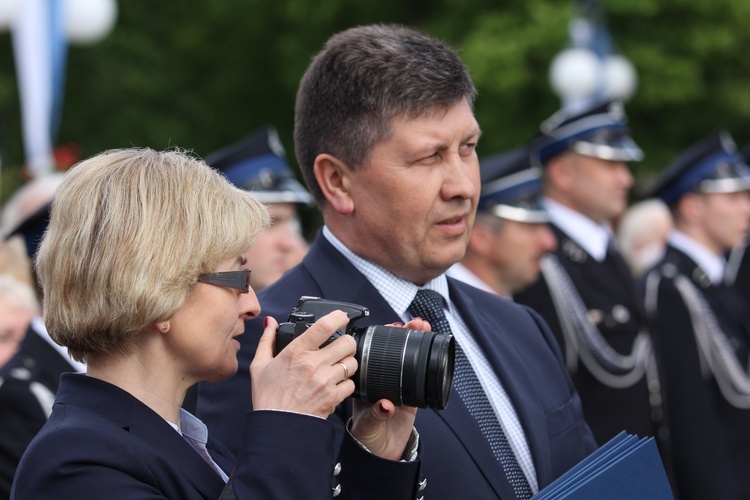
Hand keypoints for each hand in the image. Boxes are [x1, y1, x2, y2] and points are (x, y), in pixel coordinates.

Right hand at [251, 311, 357, 417]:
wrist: (276, 427)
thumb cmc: (268, 397)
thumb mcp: (260, 365)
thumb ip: (267, 340)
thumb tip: (270, 322)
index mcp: (297, 352)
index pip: (324, 326)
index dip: (338, 317)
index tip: (341, 316)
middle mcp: (314, 364)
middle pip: (347, 342)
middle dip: (347, 341)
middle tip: (341, 346)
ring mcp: (325, 381)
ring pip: (352, 362)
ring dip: (348, 362)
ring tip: (338, 366)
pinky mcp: (333, 397)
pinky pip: (351, 384)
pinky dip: (346, 383)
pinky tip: (335, 385)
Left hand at [349, 317, 430, 460]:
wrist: (379, 451)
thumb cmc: (366, 434)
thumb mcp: (367, 423)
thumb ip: (376, 415)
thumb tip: (386, 405)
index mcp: (366, 380)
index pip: (373, 351)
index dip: (382, 335)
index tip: (392, 325)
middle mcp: (381, 377)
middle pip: (393, 348)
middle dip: (404, 332)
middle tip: (414, 323)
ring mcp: (398, 383)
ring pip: (408, 356)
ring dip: (417, 340)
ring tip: (423, 327)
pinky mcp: (412, 394)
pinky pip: (420, 374)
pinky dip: (427, 361)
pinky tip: (432, 350)